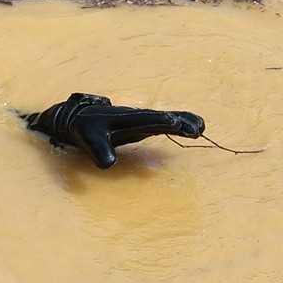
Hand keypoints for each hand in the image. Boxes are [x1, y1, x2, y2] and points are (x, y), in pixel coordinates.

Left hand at [25, 92, 204, 168]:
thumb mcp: (89, 141)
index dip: (159, 120)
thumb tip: (108, 165)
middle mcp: (137, 117)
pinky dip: (181, 123)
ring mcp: (142, 119)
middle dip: (178, 122)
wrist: (80, 118)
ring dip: (184, 122)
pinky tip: (197, 127)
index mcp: (125, 119)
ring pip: (167, 119)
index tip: (175, 122)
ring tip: (201, 128)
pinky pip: (166, 123)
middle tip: (195, 129)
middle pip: (161, 118)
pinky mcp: (145, 124)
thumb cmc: (85, 130)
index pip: (144, 119)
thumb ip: (99, 152)